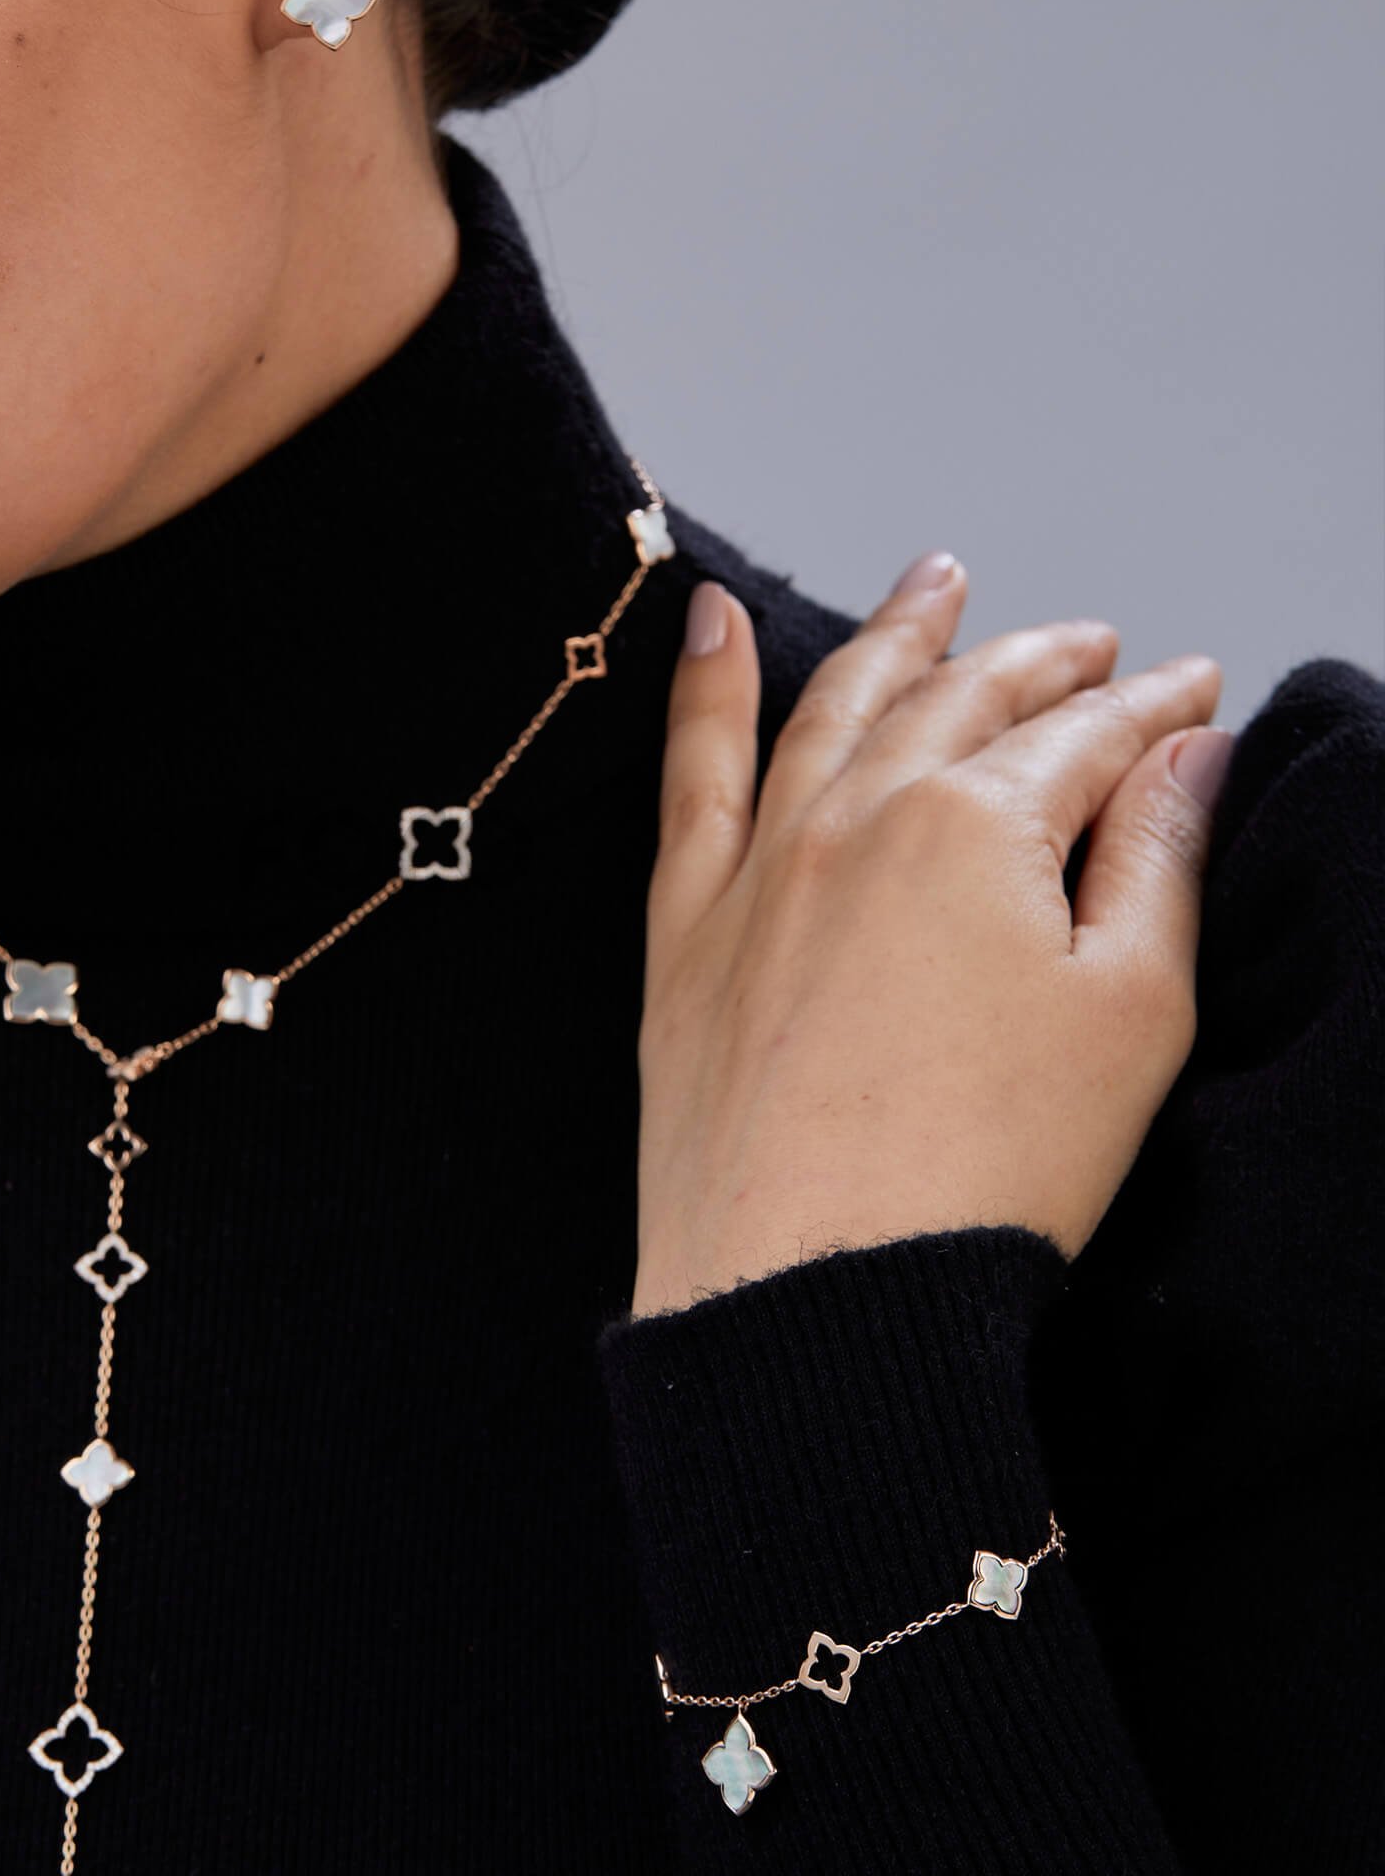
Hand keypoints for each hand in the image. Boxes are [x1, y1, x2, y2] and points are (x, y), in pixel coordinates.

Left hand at [633, 553, 1232, 1315]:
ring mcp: (762, 866)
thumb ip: (1159, 862)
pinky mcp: (685, 930)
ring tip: (937, 581)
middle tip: (1090, 641)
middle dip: (1040, 659)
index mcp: (980, 828)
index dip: (1152, 708)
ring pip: (836, 708)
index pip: (1086, 737)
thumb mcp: (1130, 1014)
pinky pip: (689, 775)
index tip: (1190, 688)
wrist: (814, 1294)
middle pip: (965, 701)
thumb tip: (1188, 752)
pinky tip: (711, 618)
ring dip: (895, 635)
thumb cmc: (988, 1173)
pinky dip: (703, 686)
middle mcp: (861, 817)